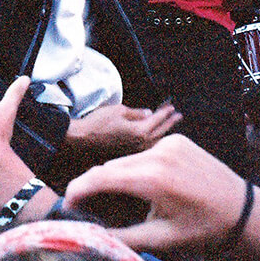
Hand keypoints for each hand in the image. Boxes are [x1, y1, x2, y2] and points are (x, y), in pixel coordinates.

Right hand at [64, 101, 180, 154]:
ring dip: (163, 132)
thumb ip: (136, 113)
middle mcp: (139, 143)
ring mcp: (134, 150)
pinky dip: (153, 140)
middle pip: (159, 132)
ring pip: (154, 141)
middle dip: (169, 123)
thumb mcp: (119, 110)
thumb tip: (148, 113)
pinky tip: (154, 138)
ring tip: (170, 125)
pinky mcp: (128, 153)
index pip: (157, 120)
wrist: (82, 137)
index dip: (165, 113)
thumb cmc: (98, 121)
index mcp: (139, 131)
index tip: (172, 107)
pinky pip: (146, 147)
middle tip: (178, 115)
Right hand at [64, 134, 246, 250]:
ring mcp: (169, 143)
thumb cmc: (203, 228)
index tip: (66, 203)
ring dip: (115, 176)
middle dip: (93, 184)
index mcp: (152, 178)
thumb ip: (122, 238)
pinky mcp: (177, 140)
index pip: (100, 177)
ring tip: (112, 198)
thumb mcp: (161, 239)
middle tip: (84, 205)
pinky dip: (137, 167)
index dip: (77, 189)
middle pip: (110, 167)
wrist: (241, 209)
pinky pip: (145, 153)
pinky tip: (143, 186)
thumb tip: (89, 238)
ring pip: (126, 159)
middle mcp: (158, 154)